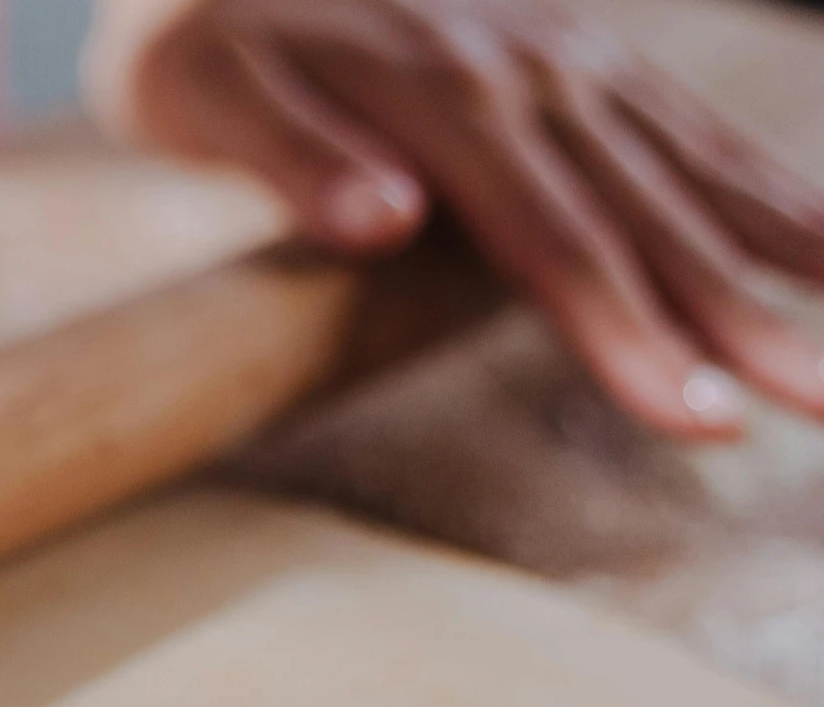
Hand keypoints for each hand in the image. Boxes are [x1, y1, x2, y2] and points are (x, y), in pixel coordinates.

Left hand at [124, 0, 823, 438]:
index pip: (557, 247)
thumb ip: (295, 159)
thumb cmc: (196, 26)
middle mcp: (533, 79)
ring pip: (698, 169)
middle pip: (653, 224)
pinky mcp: (574, 54)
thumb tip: (386, 218)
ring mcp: (566, 59)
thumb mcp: (199, 92)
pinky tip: (822, 240)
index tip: (706, 417)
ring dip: (788, 250)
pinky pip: (688, 126)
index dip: (633, 336)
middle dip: (744, 322)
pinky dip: (766, 183)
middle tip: (821, 402)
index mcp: (449, 104)